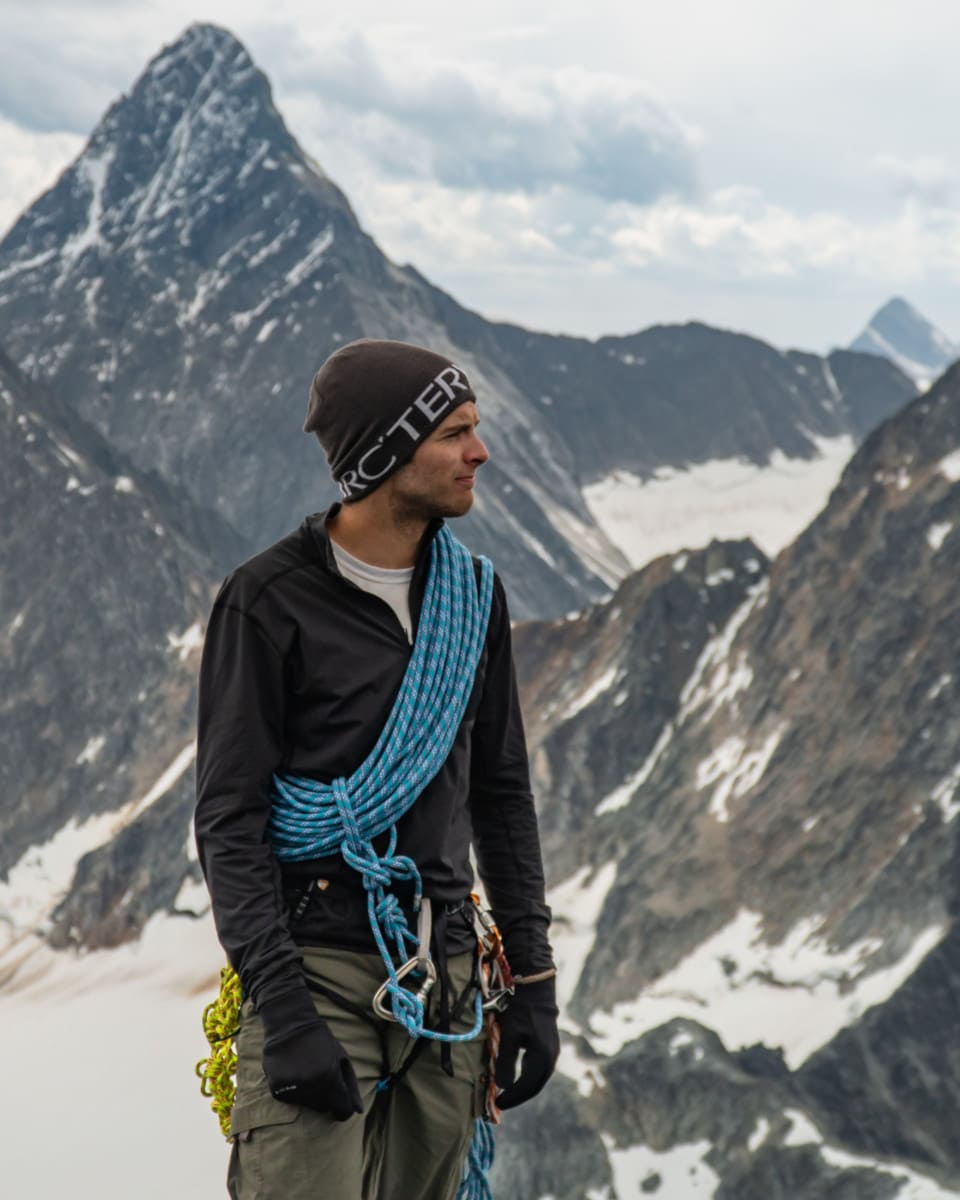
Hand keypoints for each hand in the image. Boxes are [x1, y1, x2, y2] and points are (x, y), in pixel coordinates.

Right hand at [259, 988, 363, 1120]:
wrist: (289, 1024)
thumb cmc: (321, 1040)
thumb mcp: (342, 1058)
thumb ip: (351, 1086)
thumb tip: (358, 1111)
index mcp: (331, 1077)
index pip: (343, 1110)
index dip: (345, 1108)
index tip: (343, 1102)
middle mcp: (311, 1086)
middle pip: (324, 1108)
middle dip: (327, 1097)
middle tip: (322, 1075)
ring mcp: (292, 1089)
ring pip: (308, 1106)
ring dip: (311, 1094)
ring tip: (308, 1071)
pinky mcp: (277, 1090)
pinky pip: (292, 1100)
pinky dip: (295, 1091)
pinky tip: (295, 1073)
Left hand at [494, 977, 559, 1109]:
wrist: (537, 989)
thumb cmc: (521, 1011)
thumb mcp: (509, 1035)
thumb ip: (506, 1062)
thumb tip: (502, 1087)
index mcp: (543, 1057)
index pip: (527, 1086)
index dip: (512, 1097)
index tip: (498, 1104)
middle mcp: (551, 1058)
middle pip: (535, 1086)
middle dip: (518, 1096)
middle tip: (502, 1102)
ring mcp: (553, 1052)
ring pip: (539, 1078)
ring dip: (524, 1088)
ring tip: (508, 1093)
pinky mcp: (550, 1047)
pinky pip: (540, 1069)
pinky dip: (529, 1077)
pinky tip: (518, 1077)